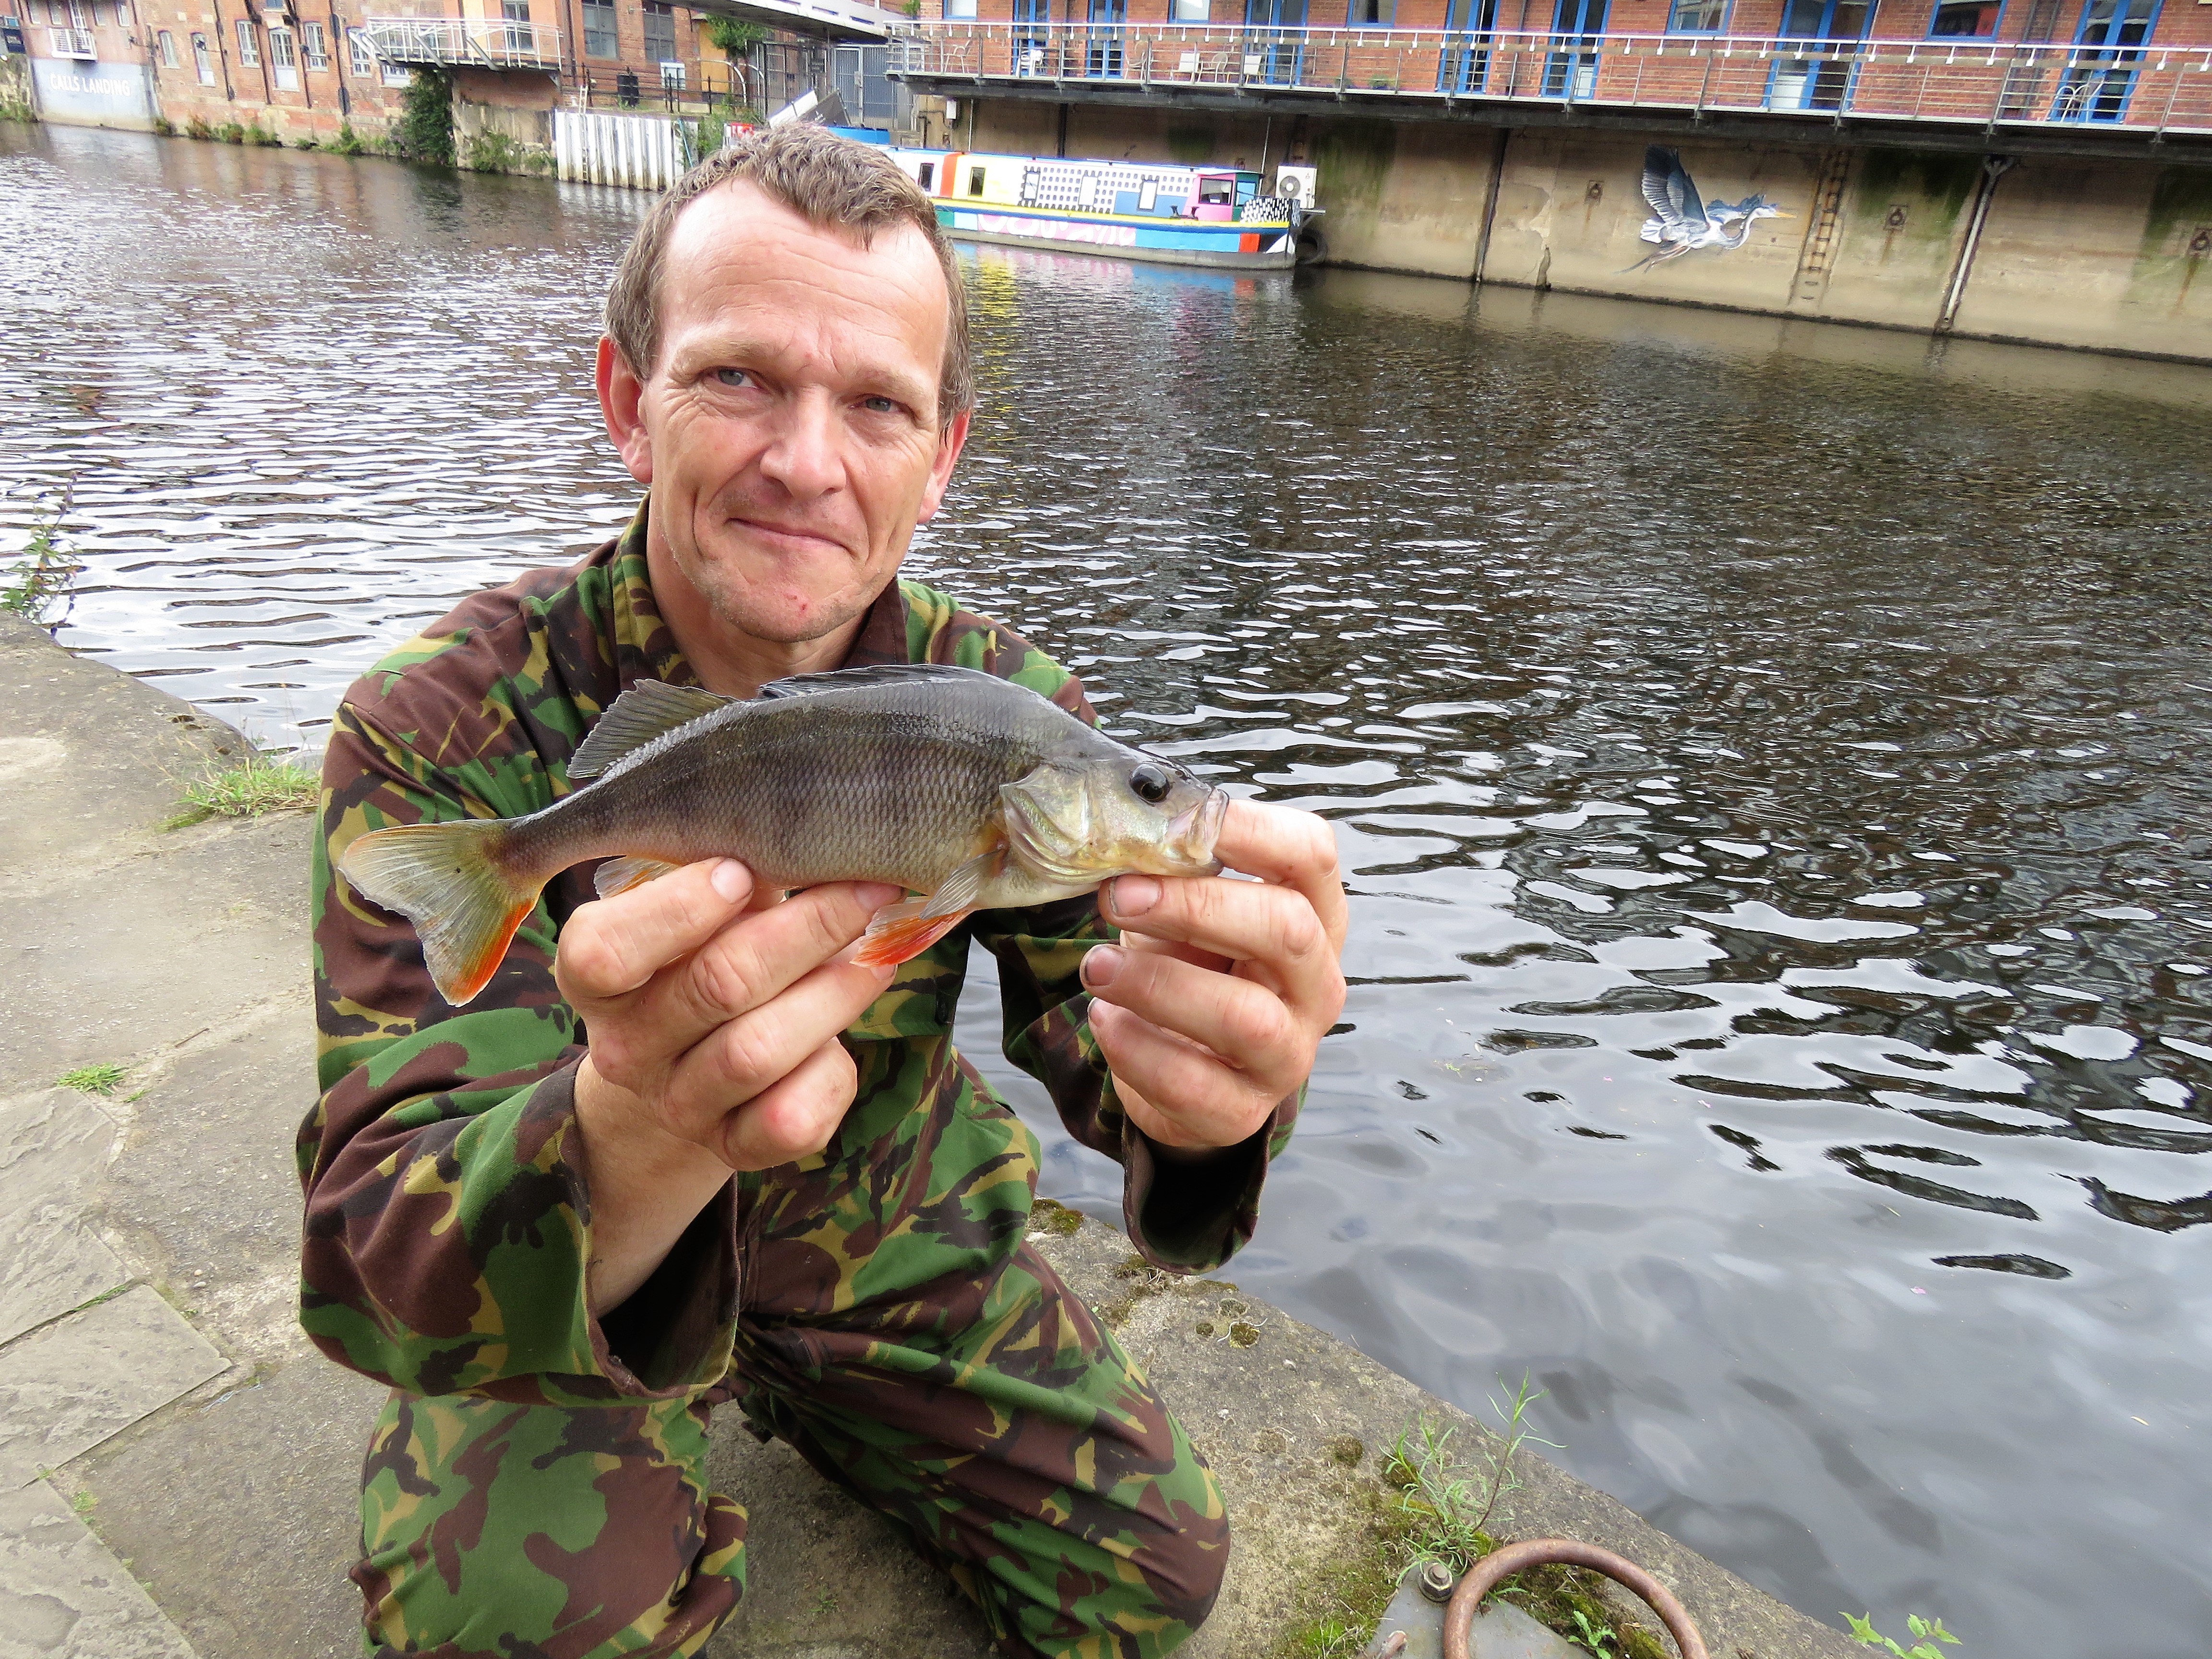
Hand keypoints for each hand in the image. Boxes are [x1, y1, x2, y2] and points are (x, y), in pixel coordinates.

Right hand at [558, 858, 898, 1311]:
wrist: (691, 1062)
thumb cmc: (705, 954)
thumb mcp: (701, 907)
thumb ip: (730, 874)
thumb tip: (807, 834)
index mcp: (595, 978)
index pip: (607, 952)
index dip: (680, 908)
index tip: (742, 872)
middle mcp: (625, 1050)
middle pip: (715, 987)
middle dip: (806, 930)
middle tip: (865, 890)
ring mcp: (677, 1107)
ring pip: (759, 1052)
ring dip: (833, 993)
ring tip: (876, 954)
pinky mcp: (733, 1148)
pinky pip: (791, 1119)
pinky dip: (833, 1072)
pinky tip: (845, 1037)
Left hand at [1079, 800, 1346, 1157]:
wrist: (1183, 1071)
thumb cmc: (1192, 967)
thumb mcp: (1186, 916)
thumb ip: (1170, 877)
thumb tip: (1120, 835)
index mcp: (1313, 916)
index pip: (1312, 854)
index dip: (1252, 828)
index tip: (1176, 820)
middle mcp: (1317, 984)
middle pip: (1286, 929)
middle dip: (1194, 906)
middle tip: (1116, 897)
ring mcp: (1290, 1054)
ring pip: (1245, 1017)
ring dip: (1158, 985)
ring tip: (1097, 967)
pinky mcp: (1242, 1111)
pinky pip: (1192, 1082)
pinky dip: (1136, 1048)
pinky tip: (1105, 1020)